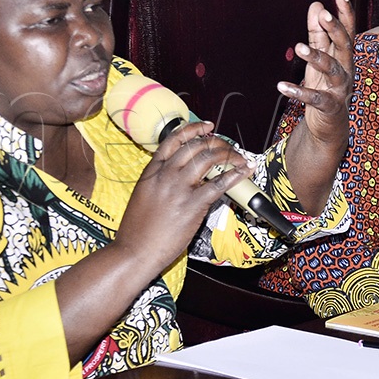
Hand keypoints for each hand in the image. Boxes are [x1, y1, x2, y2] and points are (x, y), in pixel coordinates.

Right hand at [116, 120, 253, 266]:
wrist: (134, 252)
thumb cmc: (137, 230)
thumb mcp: (143, 196)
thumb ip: (161, 182)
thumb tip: (184, 177)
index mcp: (152, 171)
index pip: (175, 139)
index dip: (194, 129)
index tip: (207, 127)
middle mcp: (166, 175)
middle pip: (197, 146)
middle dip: (217, 143)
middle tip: (228, 147)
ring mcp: (179, 188)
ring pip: (209, 159)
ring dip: (229, 155)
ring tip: (239, 159)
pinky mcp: (192, 205)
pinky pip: (219, 184)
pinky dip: (235, 175)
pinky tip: (243, 172)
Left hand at [278, 0, 354, 145]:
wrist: (330, 126)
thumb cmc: (325, 87)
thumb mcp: (320, 57)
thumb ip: (318, 33)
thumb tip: (317, 5)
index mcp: (343, 56)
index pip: (348, 30)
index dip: (346, 13)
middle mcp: (346, 70)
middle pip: (345, 46)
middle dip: (336, 30)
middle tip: (324, 15)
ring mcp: (340, 89)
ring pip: (333, 70)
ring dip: (317, 57)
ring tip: (300, 48)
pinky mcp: (330, 107)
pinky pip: (315, 98)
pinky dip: (298, 92)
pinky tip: (282, 86)